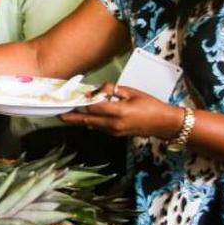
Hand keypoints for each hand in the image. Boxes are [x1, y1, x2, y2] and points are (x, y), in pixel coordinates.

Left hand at [58, 82, 183, 137]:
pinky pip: (99, 128)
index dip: (83, 101)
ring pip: (92, 125)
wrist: (163, 124)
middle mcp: (114, 124)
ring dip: (80, 120)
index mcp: (119, 112)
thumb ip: (113, 90)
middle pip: (88, 119)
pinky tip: (85, 118)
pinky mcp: (116, 134)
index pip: (95, 106)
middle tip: (60, 115)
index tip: (73, 97)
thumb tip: (98, 90)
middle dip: (73, 117)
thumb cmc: (151, 106)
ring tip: (68, 116)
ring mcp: (115, 131)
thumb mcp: (132, 92)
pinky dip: (91, 122)